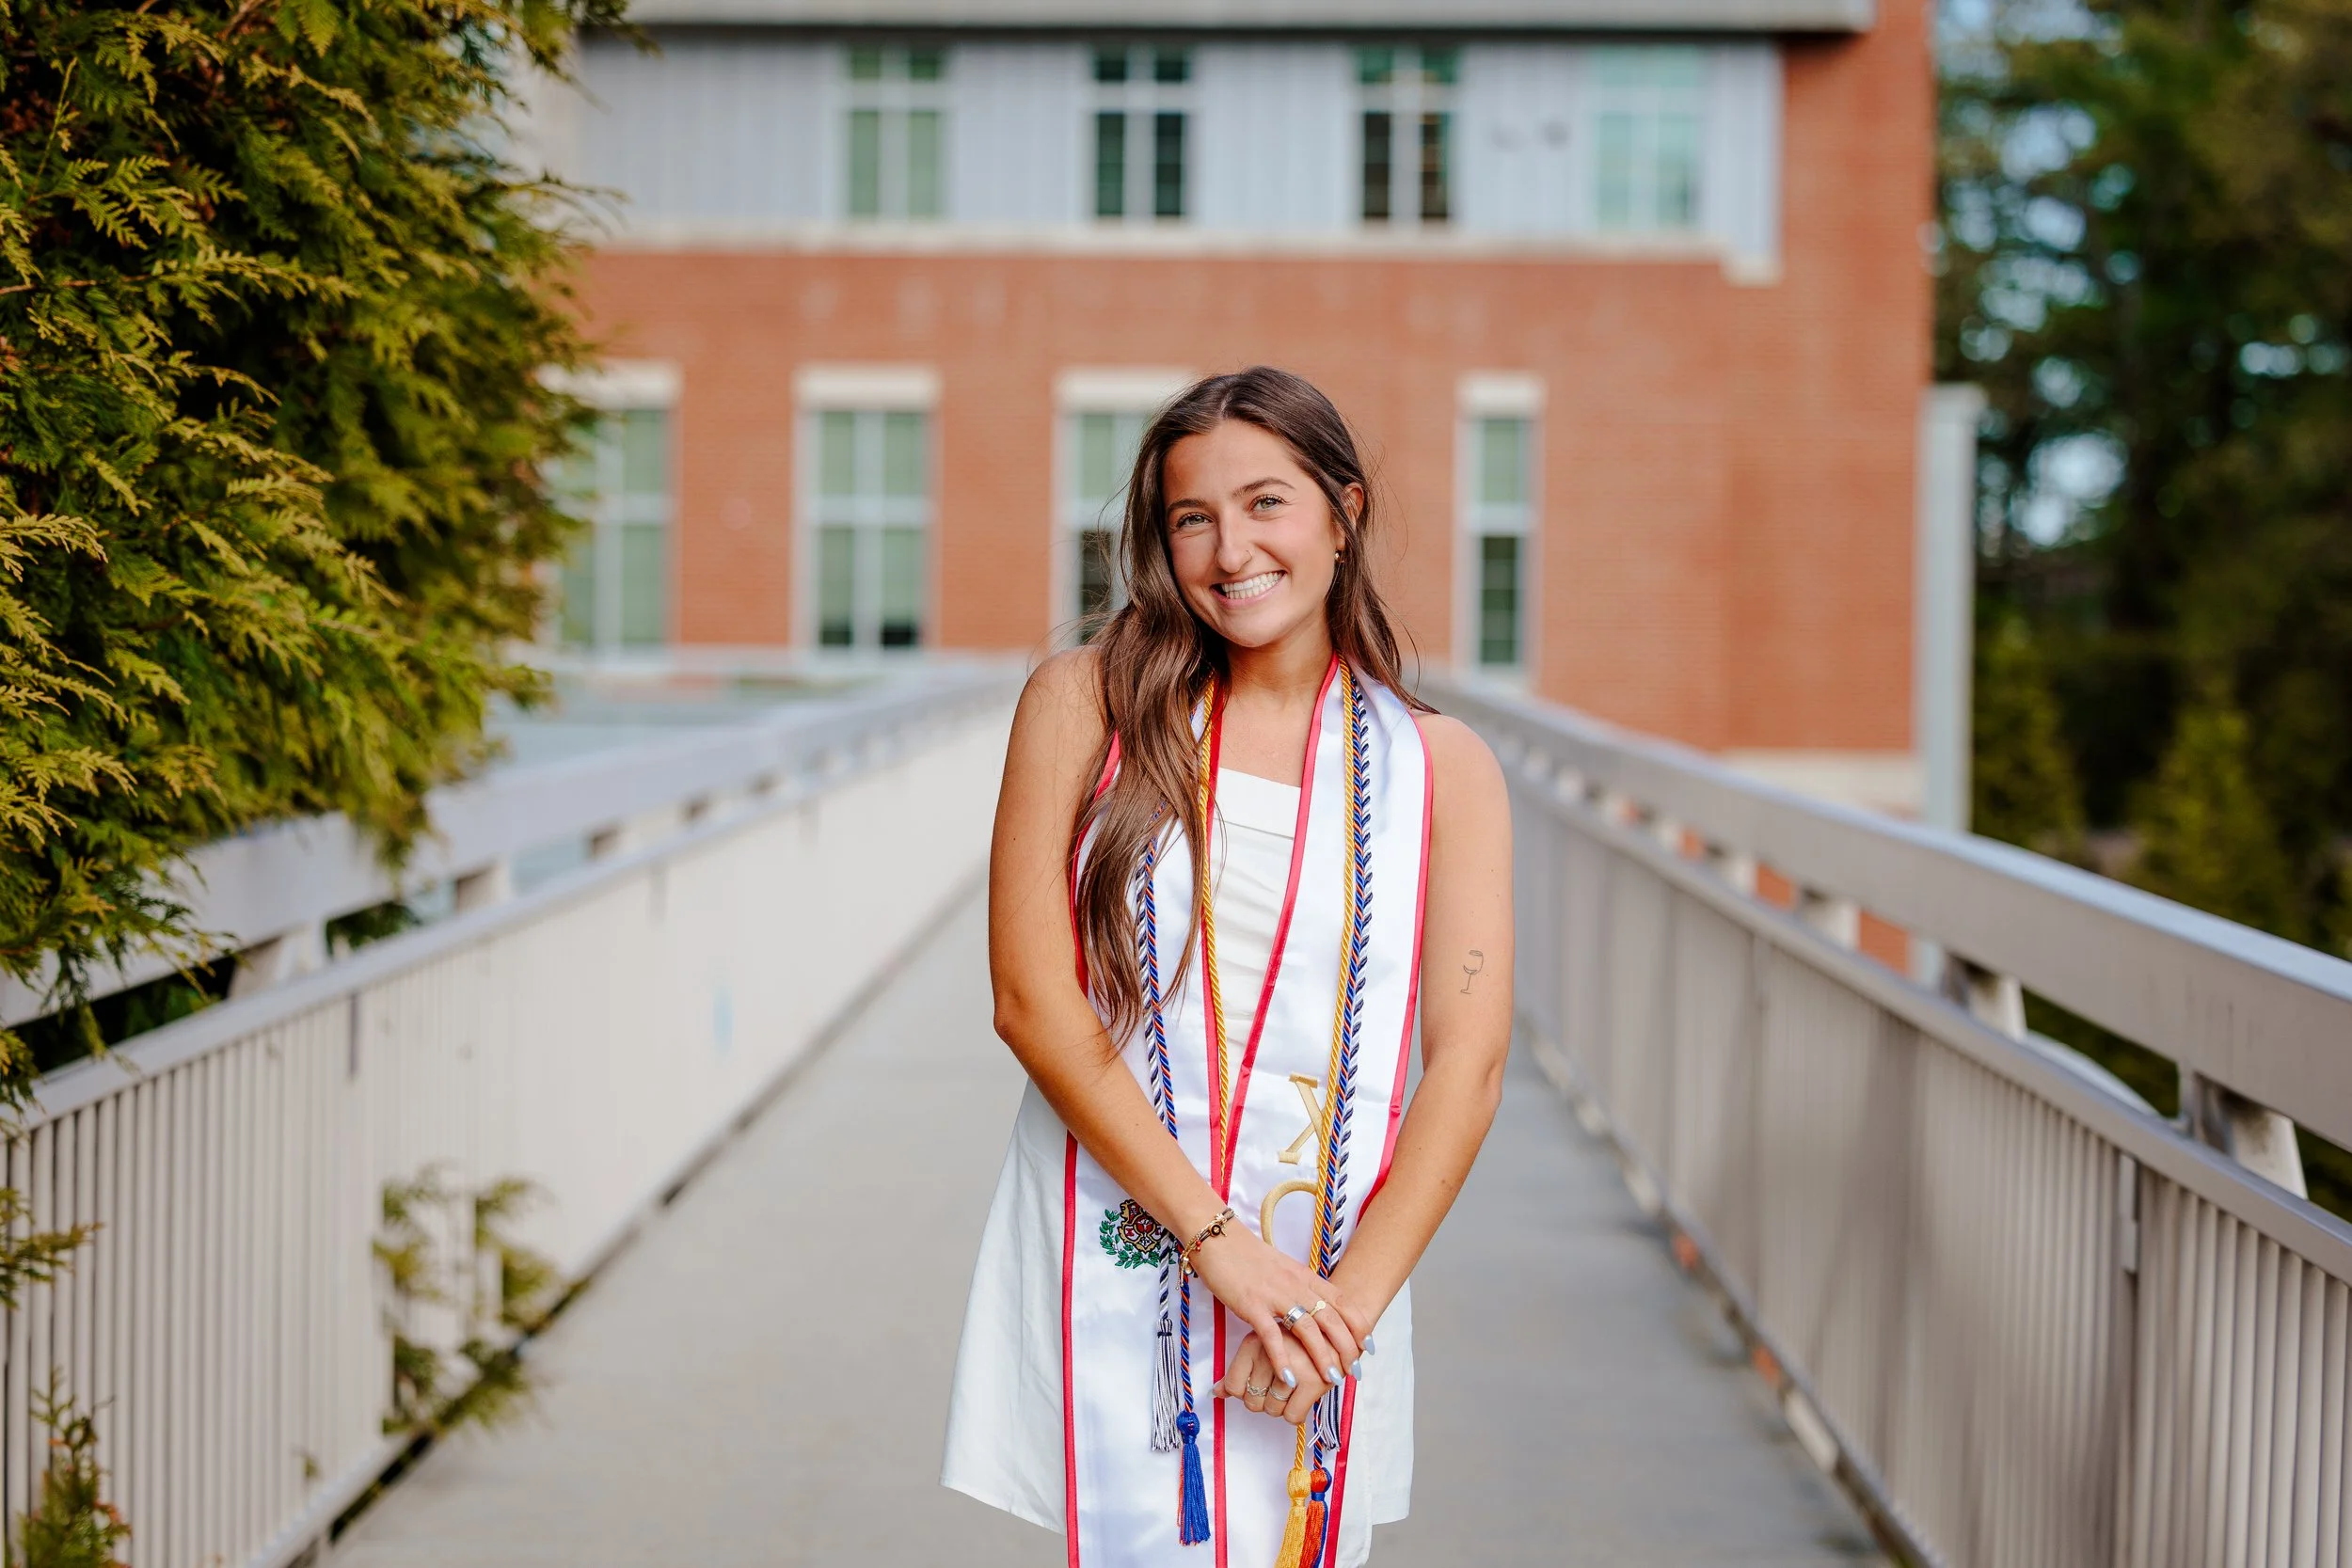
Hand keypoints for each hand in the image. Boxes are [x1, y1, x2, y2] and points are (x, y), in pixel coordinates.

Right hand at [1190, 1229, 1366, 1417]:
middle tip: (1354, 1370)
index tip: (1368, 1346)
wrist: (1219, 1238)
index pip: (1342, 1301)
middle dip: (1347, 1346)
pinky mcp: (1251, 1305)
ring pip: (1307, 1329)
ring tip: (1331, 1379)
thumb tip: (1315, 1308)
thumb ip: (1300, 1287)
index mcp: (1305, 1276)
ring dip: (1322, 1356)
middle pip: (1331, 1318)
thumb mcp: (1283, 1269)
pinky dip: (1282, 1358)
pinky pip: (1271, 1335)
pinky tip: (1289, 1378)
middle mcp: (1295, 1285)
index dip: (1358, 1324)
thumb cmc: (1248, 1257)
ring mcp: (1274, 1295)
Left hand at [1219, 1330, 1332, 1424]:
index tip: (1258, 1385)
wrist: (1336, 1327)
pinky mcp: (1314, 1380)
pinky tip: (1302, 1397)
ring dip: (1281, 1406)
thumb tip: (1215, 1393)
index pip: (1233, 1387)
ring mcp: (1292, 1367)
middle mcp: (1269, 1353)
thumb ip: (1238, 1371)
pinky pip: (1292, 1416)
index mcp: (1253, 1342)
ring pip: (1272, 1409)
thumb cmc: (1295, 1342)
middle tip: (1278, 1387)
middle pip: (1252, 1402)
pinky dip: (1296, 1413)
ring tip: (1292, 1389)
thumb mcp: (1262, 1346)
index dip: (1244, 1393)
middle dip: (1264, 1401)